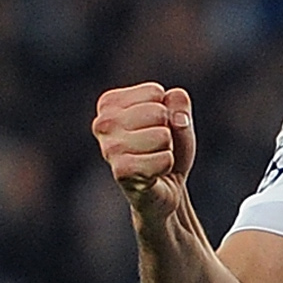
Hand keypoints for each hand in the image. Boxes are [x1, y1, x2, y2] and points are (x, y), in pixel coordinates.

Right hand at [92, 82, 195, 210]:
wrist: (164, 189)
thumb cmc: (166, 148)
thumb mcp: (178, 118)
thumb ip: (179, 103)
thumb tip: (176, 112)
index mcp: (109, 104)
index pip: (155, 93)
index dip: (166, 111)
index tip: (154, 128)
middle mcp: (103, 124)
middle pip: (159, 113)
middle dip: (167, 131)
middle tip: (156, 147)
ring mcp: (109, 149)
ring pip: (162, 136)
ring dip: (167, 151)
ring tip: (154, 159)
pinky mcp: (121, 172)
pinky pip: (163, 160)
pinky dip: (167, 166)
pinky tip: (154, 174)